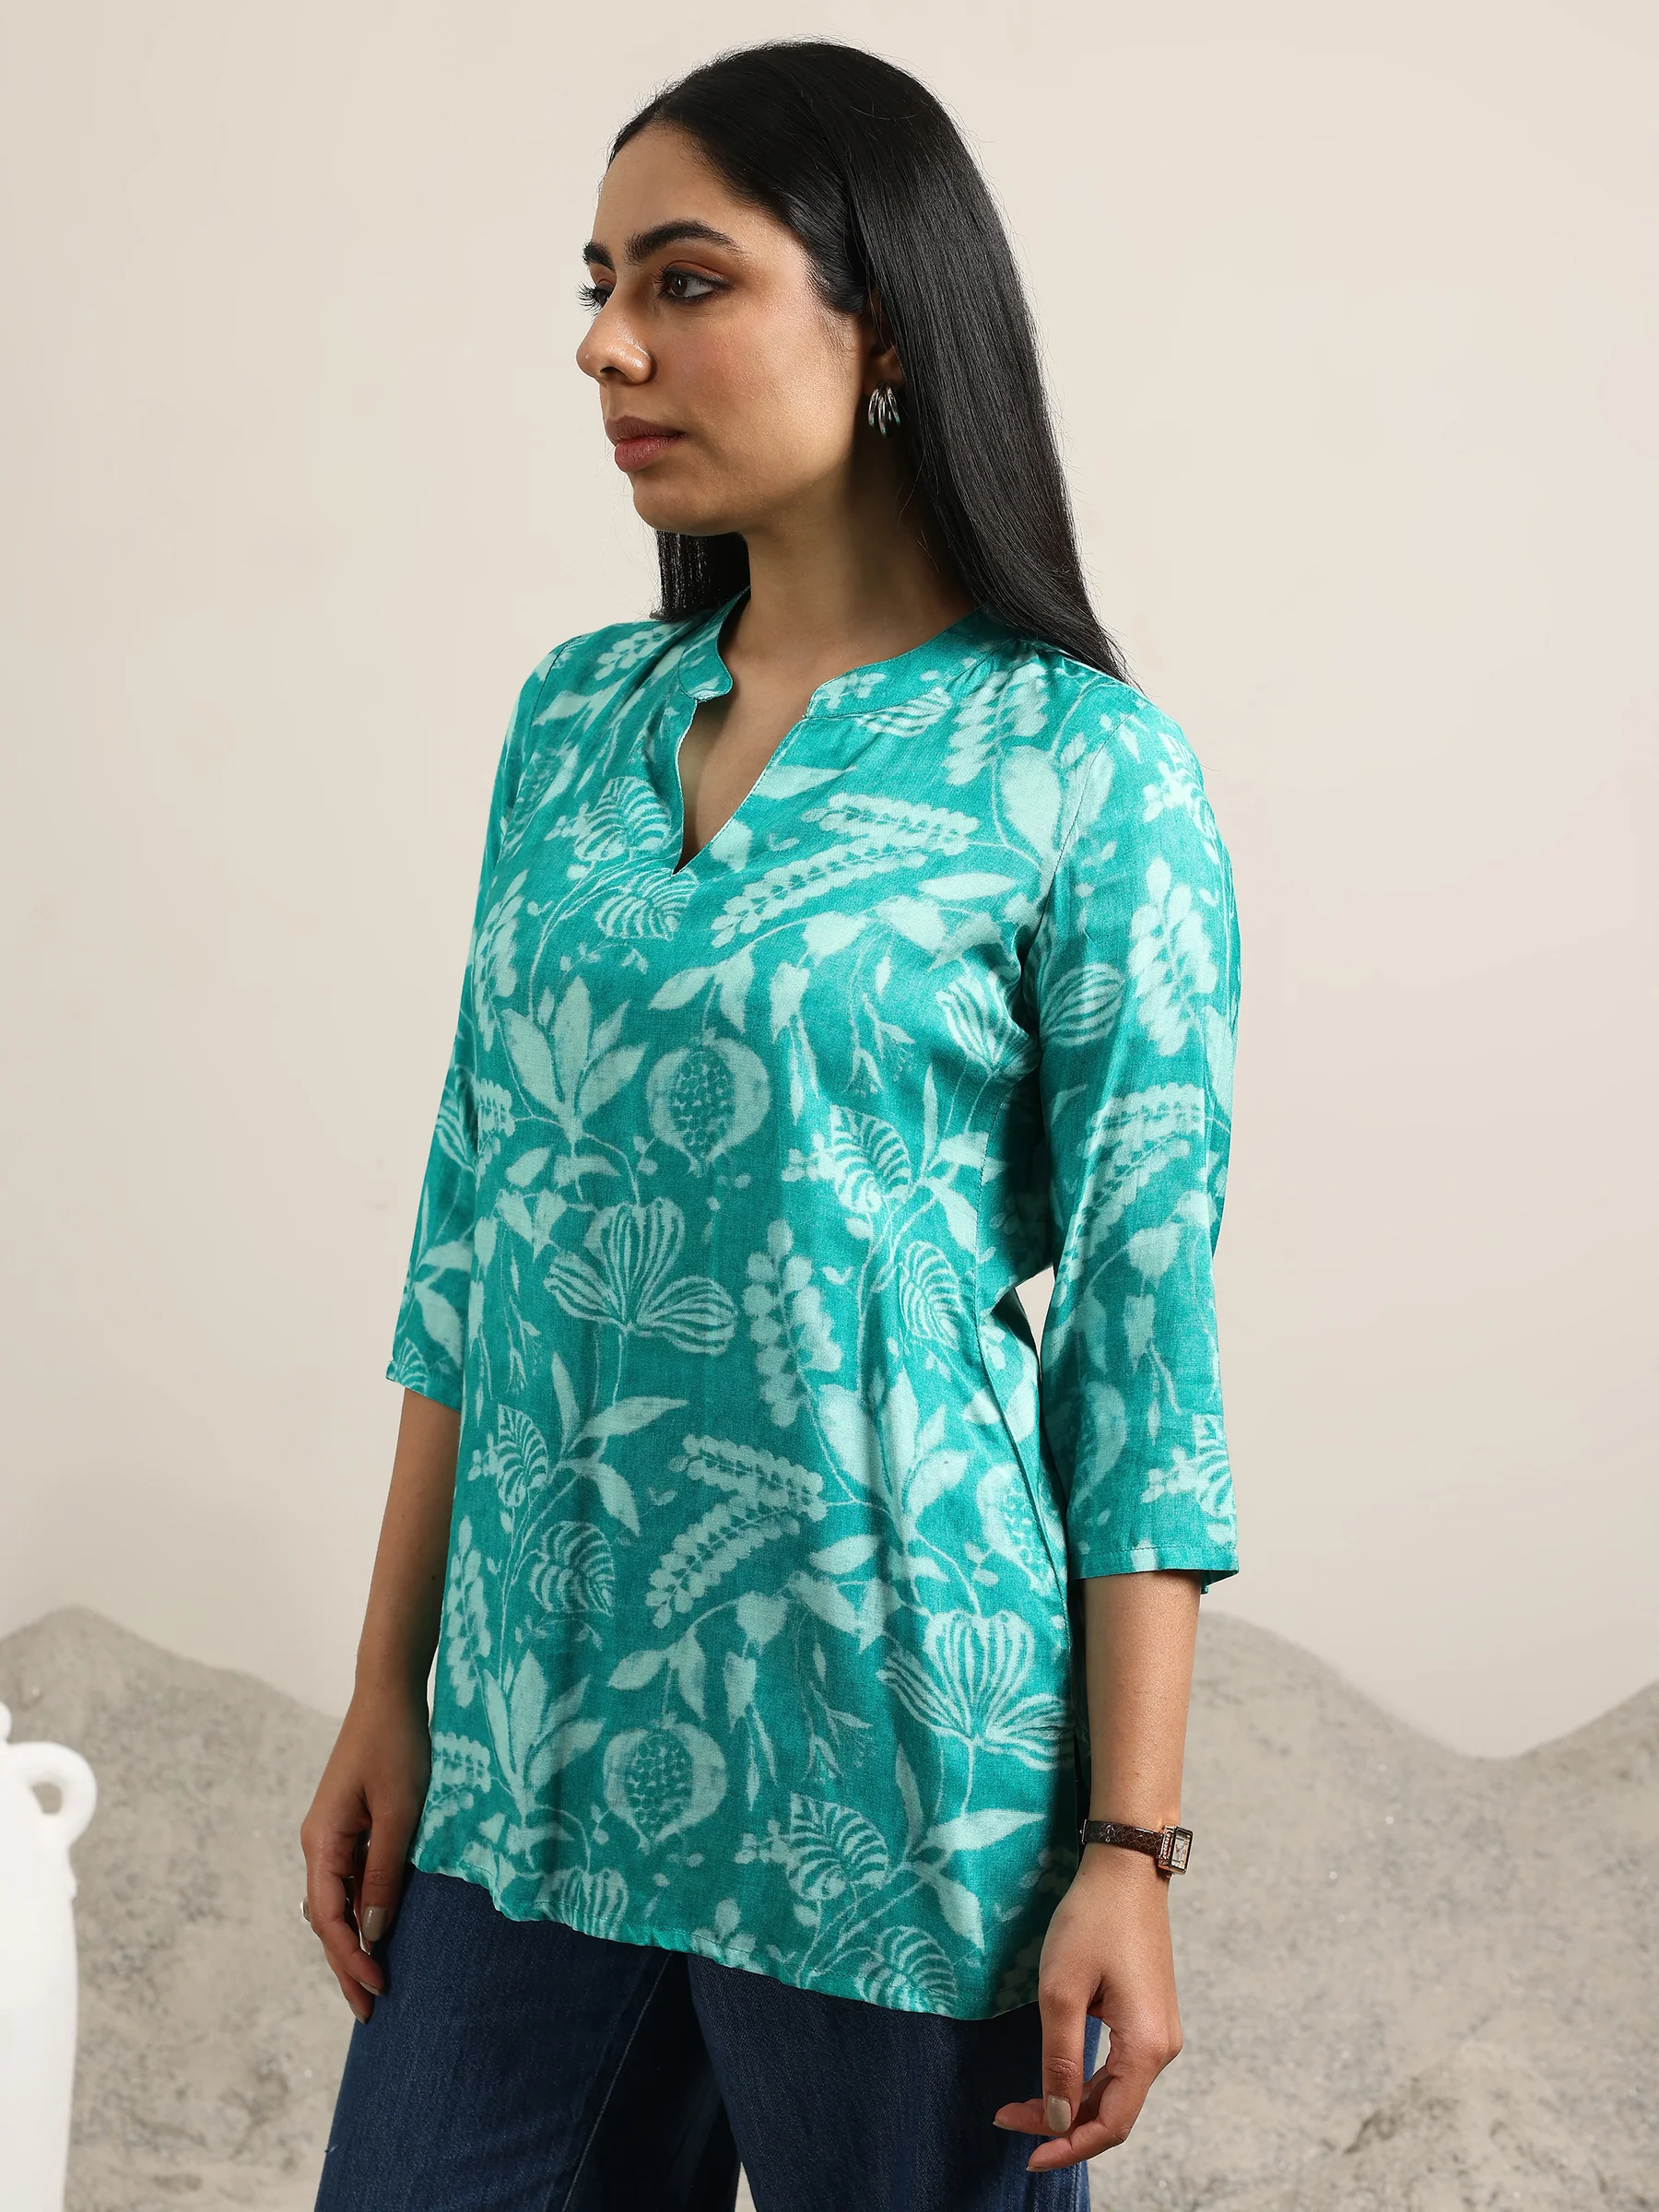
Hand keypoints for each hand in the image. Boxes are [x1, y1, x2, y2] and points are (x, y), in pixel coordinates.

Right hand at [298, 1675, 431, 2021]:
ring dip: (351, 1944)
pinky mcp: (348, 1827)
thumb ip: (385, 1873)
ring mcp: (330, 1835)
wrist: (389, 1694)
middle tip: (370, 2011)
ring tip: (372, 1984)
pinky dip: (358, 1914)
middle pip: (326, 1920)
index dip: (350, 1959)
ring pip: (335, 1904)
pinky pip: (347, 1882)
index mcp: (322, 1842)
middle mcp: (318, 1844)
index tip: (377, 1990)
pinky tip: (376, 1933)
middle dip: (346, 1965)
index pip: (329, 1919)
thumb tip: (372, 1935)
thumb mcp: (400, 1812)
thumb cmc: (397, 1746)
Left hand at [993, 1842, 1183, 2171]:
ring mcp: (1158, 2032)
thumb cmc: (1092, 1920)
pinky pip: (1118, 2066)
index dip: (1069, 2147)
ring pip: (1114, 2091)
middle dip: (1061, 2125)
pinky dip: (1084, 2080)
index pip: (1111, 2124)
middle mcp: (1161, 2047)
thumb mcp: (1062, 1990)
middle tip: (1008, 2118)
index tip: (1027, 2157)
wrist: (1126, 1868)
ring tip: (1021, 2104)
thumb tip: (1060, 2119)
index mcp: (1145, 2046)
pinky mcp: (1148, 2016)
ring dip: (1071, 2104)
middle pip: (1112, 2112)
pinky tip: (1053, 2078)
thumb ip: (1060, 2060)